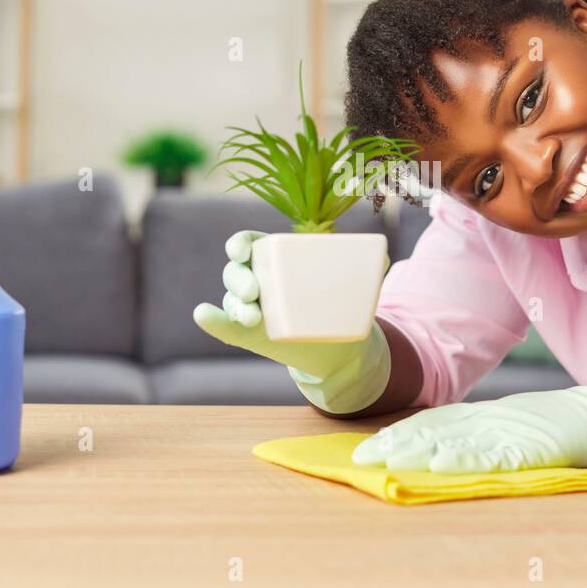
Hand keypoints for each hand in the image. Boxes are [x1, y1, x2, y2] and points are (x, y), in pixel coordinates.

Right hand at [192, 229, 391, 412]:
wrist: (337, 344)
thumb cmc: (339, 302)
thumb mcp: (352, 284)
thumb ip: (366, 267)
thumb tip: (382, 257)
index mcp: (275, 260)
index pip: (248, 243)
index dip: (239, 243)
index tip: (243, 249)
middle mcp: (257, 280)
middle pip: (235, 271)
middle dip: (238, 277)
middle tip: (256, 290)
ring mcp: (250, 308)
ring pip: (230, 299)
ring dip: (233, 304)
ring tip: (251, 316)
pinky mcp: (247, 334)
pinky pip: (222, 324)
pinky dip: (210, 319)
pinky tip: (204, 314)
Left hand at [352, 358, 586, 472]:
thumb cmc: (579, 425)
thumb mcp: (530, 427)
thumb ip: (496, 435)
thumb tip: (454, 449)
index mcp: (497, 414)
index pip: (440, 424)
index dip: (402, 434)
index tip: (369, 446)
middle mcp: (500, 418)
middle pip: (437, 430)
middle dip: (396, 442)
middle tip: (359, 454)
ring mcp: (518, 429)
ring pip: (457, 440)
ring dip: (417, 450)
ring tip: (384, 460)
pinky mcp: (536, 442)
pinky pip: (493, 452)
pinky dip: (462, 456)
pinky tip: (438, 463)